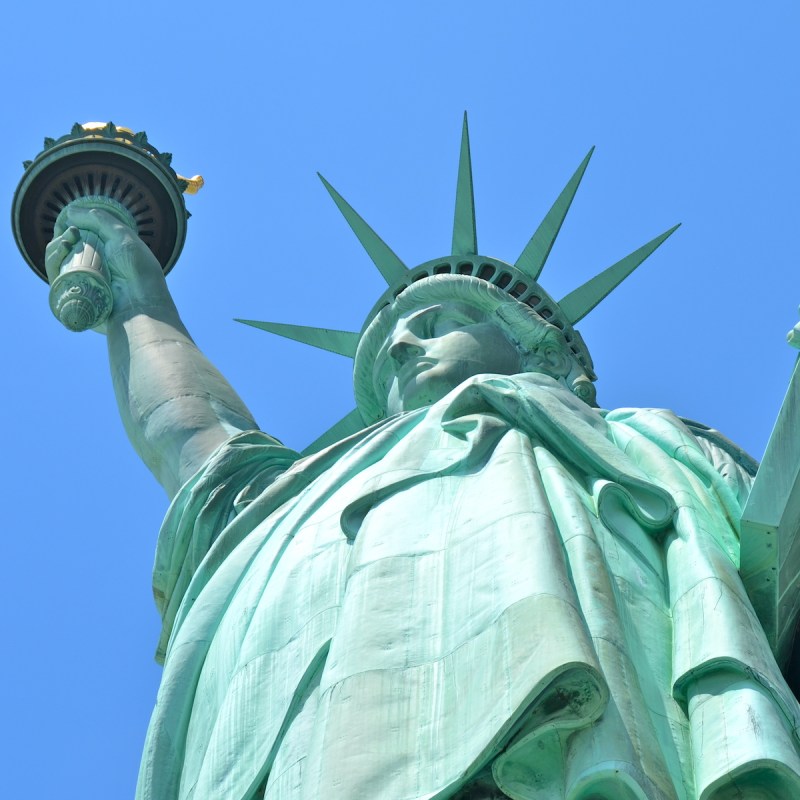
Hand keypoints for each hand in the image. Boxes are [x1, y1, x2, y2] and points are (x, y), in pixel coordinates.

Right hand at [45, 205, 167, 313]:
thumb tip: (70, 211)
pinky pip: (56, 278)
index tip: (70, 221)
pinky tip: (60, 253)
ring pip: (56, 262)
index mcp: (104, 254)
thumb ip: (98, 219)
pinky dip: (53, 262)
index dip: (70, 228)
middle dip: (62, 236)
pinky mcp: (73, 296)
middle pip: (64, 249)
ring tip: (65, 242)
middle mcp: (91, 268)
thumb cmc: (137, 268)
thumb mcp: (121, 235)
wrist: (141, 300)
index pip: (78, 238)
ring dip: (55, 247)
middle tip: (72, 233)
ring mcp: (81, 282)